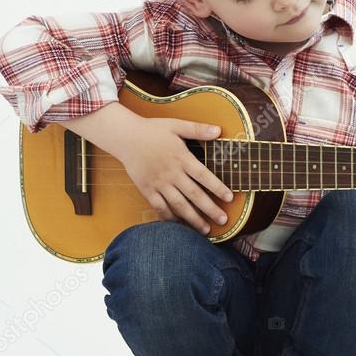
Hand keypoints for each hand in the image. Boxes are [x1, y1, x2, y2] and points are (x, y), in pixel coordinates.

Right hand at [117, 117, 233, 234]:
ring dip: (192, 218)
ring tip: (205, 230)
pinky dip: (169, 218)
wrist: (125, 137)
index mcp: (181, 157)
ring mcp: (158, 183)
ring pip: (178, 205)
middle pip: (194, 194)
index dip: (217, 187)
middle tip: (223, 221)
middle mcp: (171, 173)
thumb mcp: (176, 125)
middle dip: (210, 209)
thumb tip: (218, 130)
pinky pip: (159, 207)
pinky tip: (179, 226)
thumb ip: (197, 129)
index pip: (204, 175)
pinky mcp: (146, 189)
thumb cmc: (152, 130)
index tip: (230, 198)